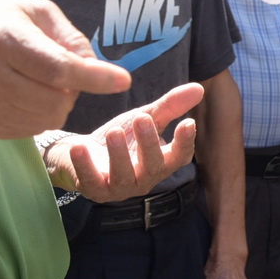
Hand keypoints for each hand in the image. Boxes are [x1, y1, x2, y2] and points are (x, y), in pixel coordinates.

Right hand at [0, 0, 131, 137]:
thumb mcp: (37, 12)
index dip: (92, 77)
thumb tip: (100, 72)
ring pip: (45, 121)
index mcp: (5, 39)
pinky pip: (28, 131)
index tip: (123, 81)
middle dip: (72, 92)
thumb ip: (72, 39)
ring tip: (36, 80)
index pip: (56, 68)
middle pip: (54, 102)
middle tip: (60, 73)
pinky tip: (20, 93)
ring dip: (55, 105)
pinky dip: (36, 116)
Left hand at [43, 83, 203, 202]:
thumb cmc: (121, 138)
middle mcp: (144, 179)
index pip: (179, 157)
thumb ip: (170, 107)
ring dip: (119, 154)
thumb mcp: (145, 118)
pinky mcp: (94, 190)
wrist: (81, 152)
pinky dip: (85, 165)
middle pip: (153, 167)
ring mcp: (119, 187)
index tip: (188, 123)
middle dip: (149, 144)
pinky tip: (80, 147)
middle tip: (141, 119)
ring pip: (123, 176)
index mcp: (161, 162)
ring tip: (113, 132)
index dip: (185, 142)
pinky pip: (91, 181)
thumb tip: (198, 88)